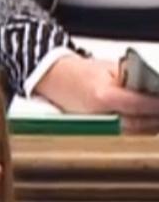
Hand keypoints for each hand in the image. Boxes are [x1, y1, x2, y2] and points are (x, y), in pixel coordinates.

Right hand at [34, 55, 158, 133]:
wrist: (53, 81)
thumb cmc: (79, 73)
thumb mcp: (110, 68)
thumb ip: (133, 80)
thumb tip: (155, 89)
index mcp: (101, 96)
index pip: (138, 104)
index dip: (156, 104)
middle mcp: (99, 116)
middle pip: (138, 124)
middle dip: (157, 117)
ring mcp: (97, 127)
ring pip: (134, 133)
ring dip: (151, 125)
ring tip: (157, 116)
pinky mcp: (97, 132)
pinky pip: (125, 134)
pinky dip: (140, 129)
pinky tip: (149, 121)